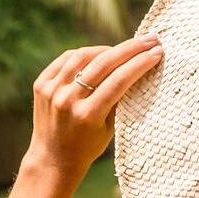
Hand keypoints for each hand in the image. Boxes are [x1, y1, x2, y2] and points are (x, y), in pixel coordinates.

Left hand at [25, 34, 163, 177]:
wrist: (53, 159)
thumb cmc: (89, 146)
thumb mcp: (110, 128)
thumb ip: (119, 99)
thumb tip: (136, 68)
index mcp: (88, 115)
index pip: (119, 80)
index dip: (140, 63)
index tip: (157, 52)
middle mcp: (67, 100)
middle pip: (104, 63)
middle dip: (131, 48)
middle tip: (150, 39)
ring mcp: (51, 90)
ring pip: (84, 55)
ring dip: (108, 48)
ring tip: (126, 47)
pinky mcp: (41, 84)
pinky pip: (67, 59)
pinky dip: (86, 53)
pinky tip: (101, 53)